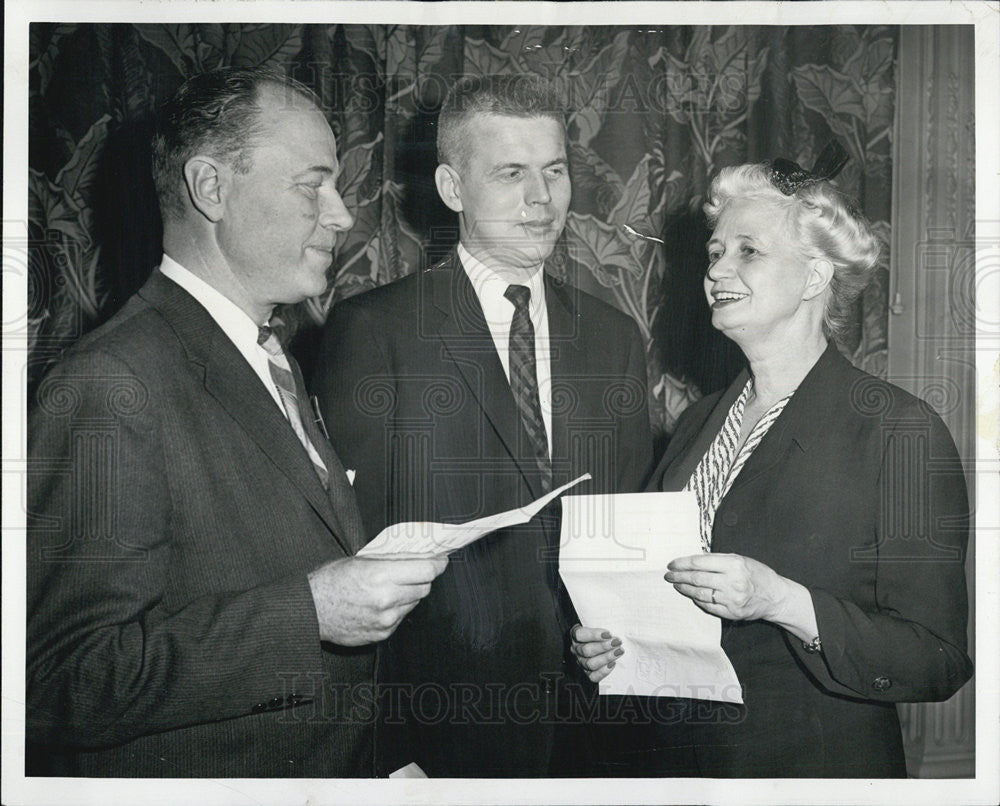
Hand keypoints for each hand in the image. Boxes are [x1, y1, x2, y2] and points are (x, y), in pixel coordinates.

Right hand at [308, 555, 447, 645]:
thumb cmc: (331, 581)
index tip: (440, 560)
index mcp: (381, 575)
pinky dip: (397, 609)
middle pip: (425, 587)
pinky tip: (380, 603)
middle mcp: (386, 599)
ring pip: (415, 602)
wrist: (310, 611)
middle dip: (422, 577)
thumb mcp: (362, 560)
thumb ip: (394, 559)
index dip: (437, 564)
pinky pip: (401, 617)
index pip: (427, 571)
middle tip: (413, 571)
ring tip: (390, 587)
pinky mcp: (382, 634)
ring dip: (409, 594)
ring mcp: (385, 620)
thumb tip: (422, 555)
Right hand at [569, 624, 623, 682]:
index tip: (609, 633)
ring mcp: (581, 662)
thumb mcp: (599, 624)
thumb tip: (618, 624)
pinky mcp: (587, 673)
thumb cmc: (602, 632)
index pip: (580, 635)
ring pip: (591, 664)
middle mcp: (576, 649)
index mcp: (576, 635)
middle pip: (587, 650)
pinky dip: (604, 671)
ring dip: (607, 658)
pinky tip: (613, 664)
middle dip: (604, 647)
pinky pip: (593, 676)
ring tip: (619, 651)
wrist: (602, 643)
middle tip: (618, 642)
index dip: (594, 635)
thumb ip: (604, 623)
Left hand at [665, 553, 792, 622]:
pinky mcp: (732, 613)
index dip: (682, 563)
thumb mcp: (740, 559)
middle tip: (668, 575)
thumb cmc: (757, 574)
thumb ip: (718, 560)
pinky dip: (697, 599)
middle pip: (697, 579)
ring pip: (700, 593)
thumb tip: (693, 561)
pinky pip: (708, 606)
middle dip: (679, 576)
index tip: (672, 564)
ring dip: (684, 589)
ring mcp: (732, 599)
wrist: (776, 597)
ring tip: (676, 584)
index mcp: (734, 565)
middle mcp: (733, 582)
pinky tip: (691, 594)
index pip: (700, 563)